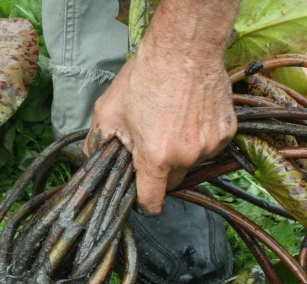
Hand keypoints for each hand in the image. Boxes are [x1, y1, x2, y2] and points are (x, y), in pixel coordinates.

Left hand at [83, 0, 237, 213]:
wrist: (185, 49)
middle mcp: (187, 155)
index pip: (153, 201)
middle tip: (150, 144)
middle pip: (172, 181)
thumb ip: (96, 144)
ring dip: (181, 152)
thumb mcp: (108, 113)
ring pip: (191, 163)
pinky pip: (209, 146)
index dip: (144, 202)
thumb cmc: (144, 79)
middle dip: (159, 171)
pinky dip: (199, 138)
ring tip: (169, 123)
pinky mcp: (227, 131)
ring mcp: (210, 143)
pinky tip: (188, 116)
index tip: (141, 198)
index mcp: (155, 157)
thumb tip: (89, 163)